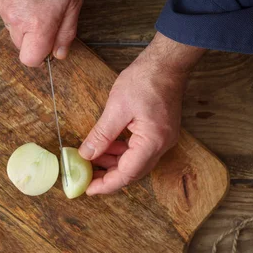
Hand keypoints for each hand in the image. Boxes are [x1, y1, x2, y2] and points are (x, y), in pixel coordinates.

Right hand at [0, 0, 82, 65]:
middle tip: (47, 20)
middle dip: (34, 39)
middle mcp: (17, 21)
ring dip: (24, 24)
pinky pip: (6, 14)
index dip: (41, 56)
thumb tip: (60, 53)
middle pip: (22, 47)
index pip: (31, 59)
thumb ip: (66, 32)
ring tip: (37, 3)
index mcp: (38, 25)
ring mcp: (3, 9)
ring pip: (13, 30)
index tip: (49, 46)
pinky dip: (16, 10)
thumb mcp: (73, 1)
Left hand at [79, 32, 205, 194]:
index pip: (128, 173)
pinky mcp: (159, 132)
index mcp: (152, 141)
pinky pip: (139, 150)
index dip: (107, 184)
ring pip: (135, 161)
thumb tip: (86, 154)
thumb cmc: (144, 80)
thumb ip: (101, 135)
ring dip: (114, 163)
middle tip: (86, 177)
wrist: (166, 63)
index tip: (89, 189)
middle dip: (108, 176)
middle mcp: (161, 145)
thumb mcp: (116, 108)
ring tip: (92, 160)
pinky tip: (107, 147)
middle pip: (133, 171)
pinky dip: (122, 152)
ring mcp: (163, 139)